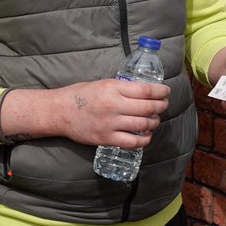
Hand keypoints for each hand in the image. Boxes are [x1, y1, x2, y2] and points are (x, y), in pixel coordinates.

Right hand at [0, 79, 169, 147]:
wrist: (59, 112)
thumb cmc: (79, 95)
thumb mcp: (102, 83)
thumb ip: (121, 88)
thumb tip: (143, 91)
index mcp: (113, 88)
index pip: (145, 89)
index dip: (161, 91)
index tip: (166, 91)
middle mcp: (114, 105)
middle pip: (148, 107)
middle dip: (161, 106)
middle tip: (164, 105)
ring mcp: (111, 123)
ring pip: (143, 124)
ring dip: (154, 122)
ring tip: (155, 119)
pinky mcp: (106, 138)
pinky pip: (132, 142)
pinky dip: (144, 139)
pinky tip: (146, 135)